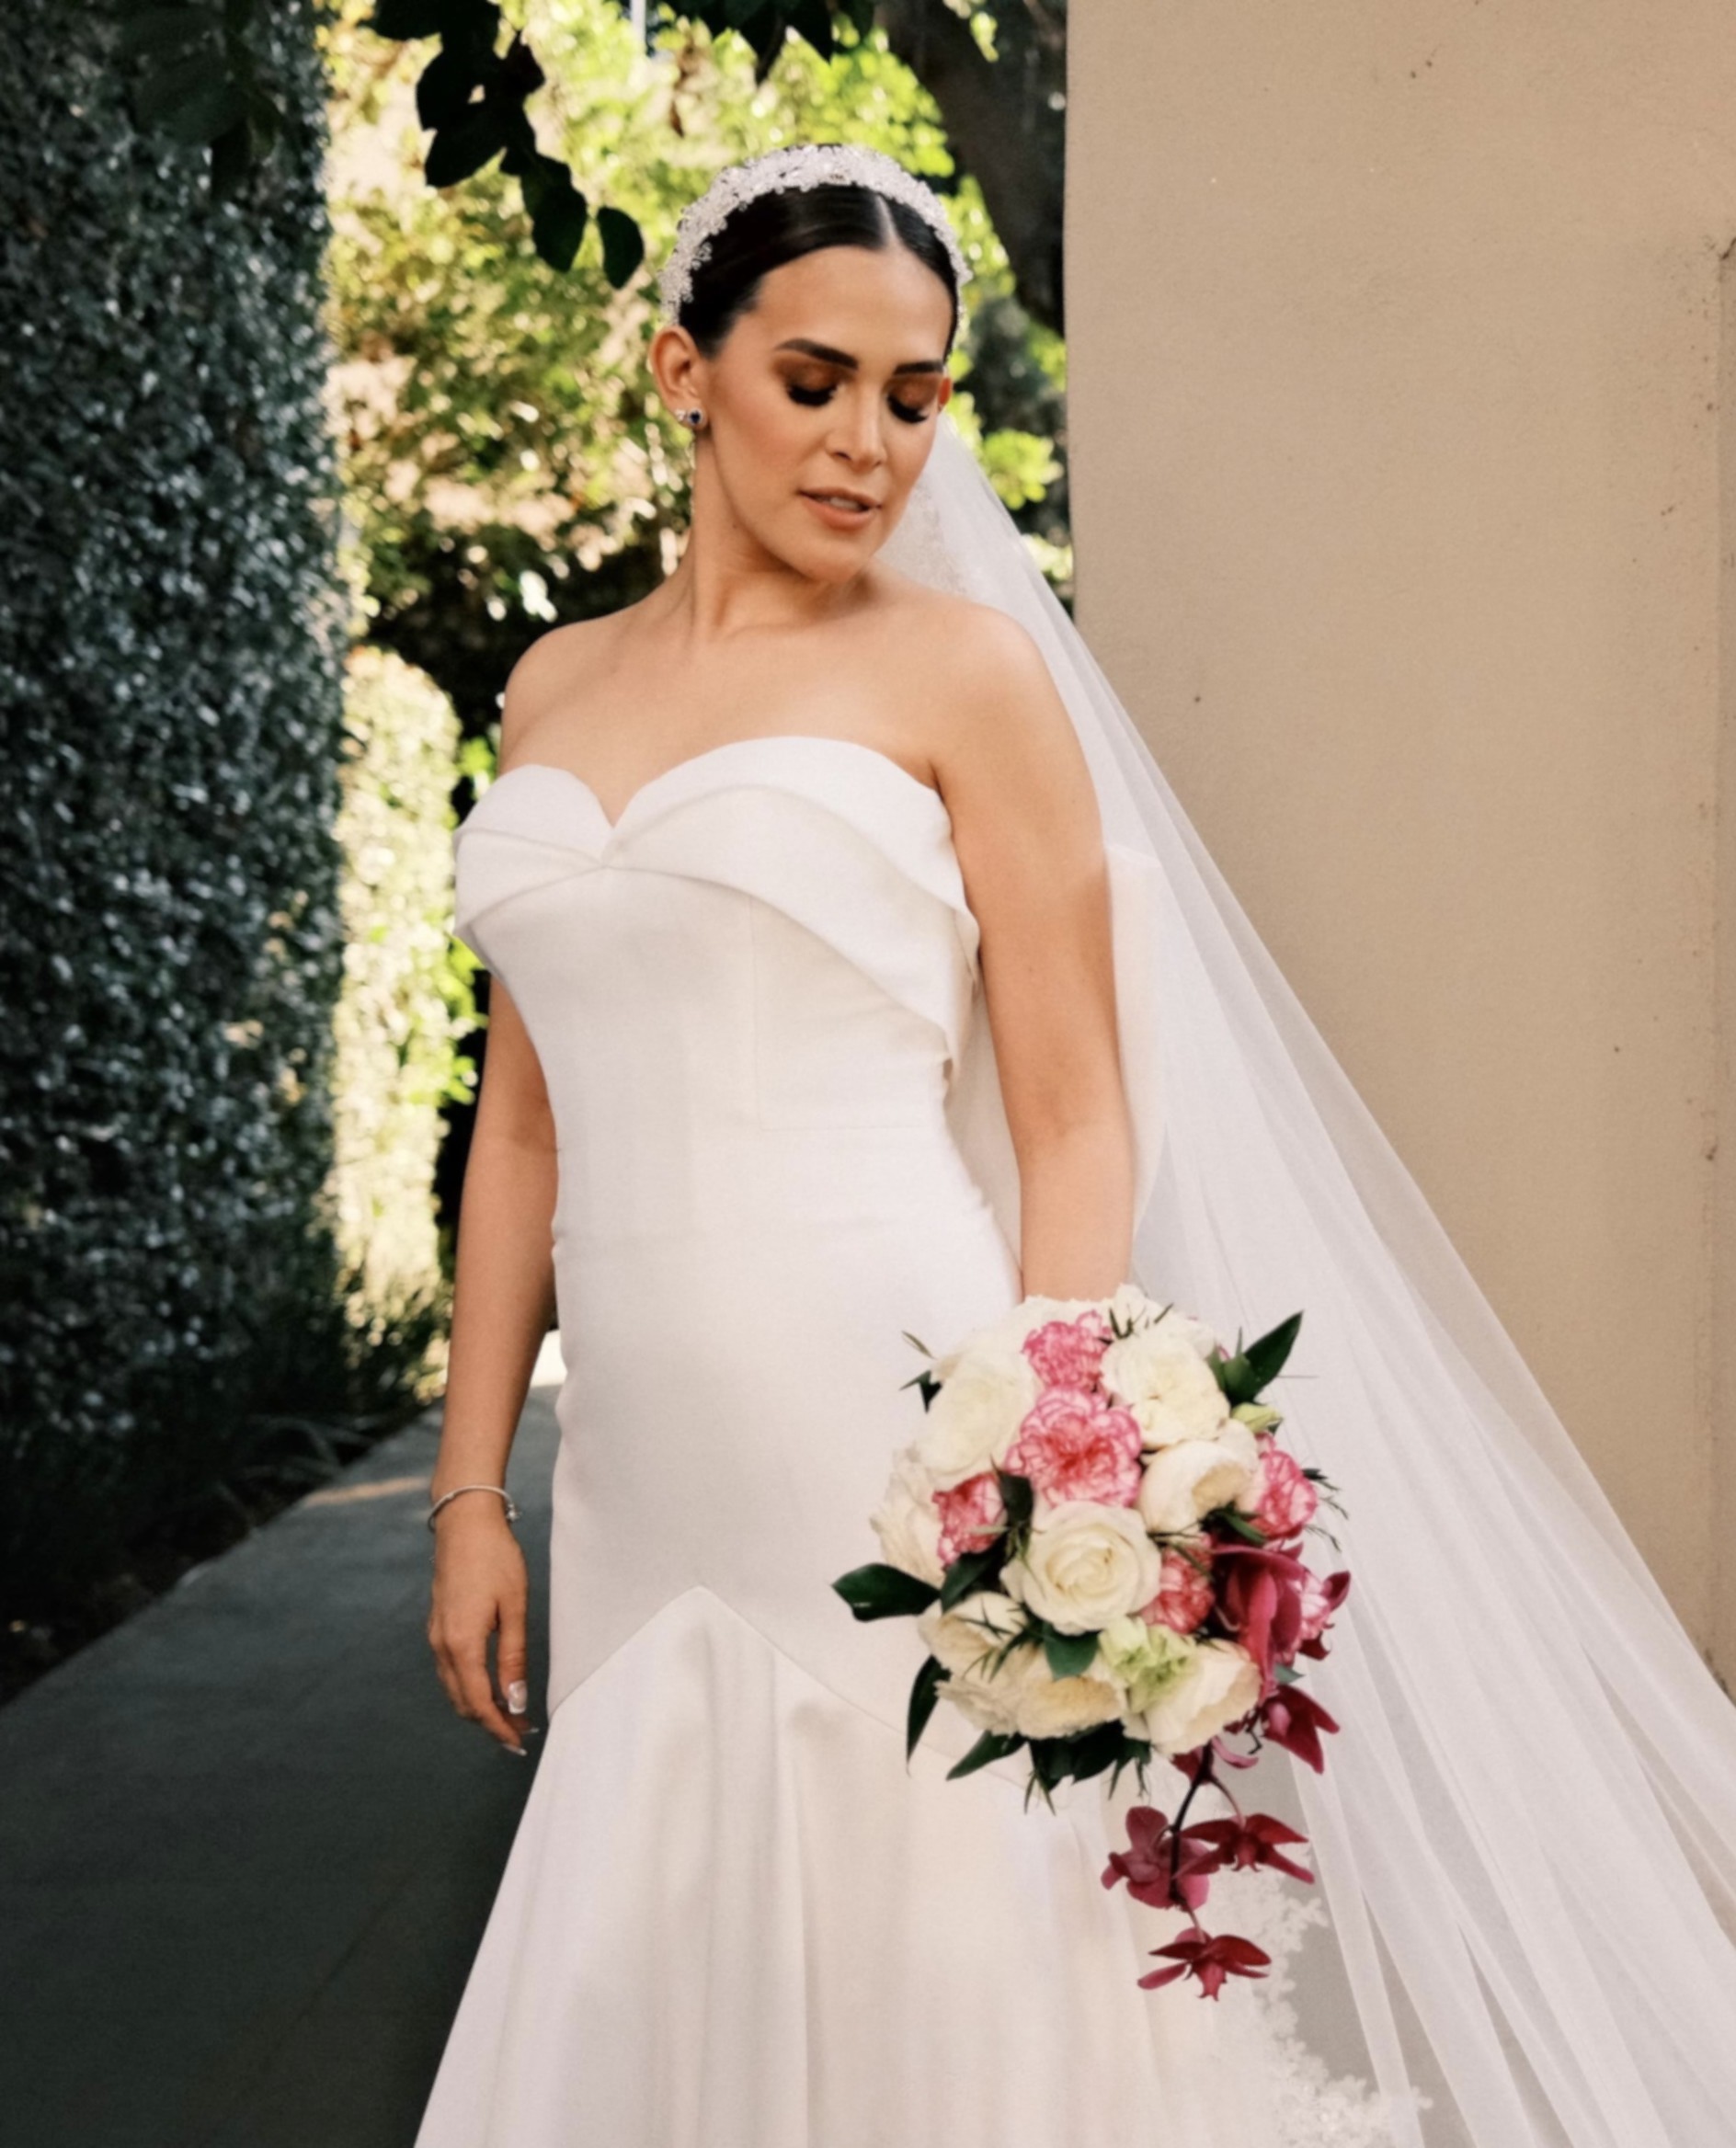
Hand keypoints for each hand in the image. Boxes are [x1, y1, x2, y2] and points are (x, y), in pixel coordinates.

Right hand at [426, 1499, 534, 1753]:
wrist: (464, 1523)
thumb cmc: (495, 1559)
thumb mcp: (513, 1608)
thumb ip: (513, 1657)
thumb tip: (515, 1700)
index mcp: (462, 1643)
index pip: (478, 1702)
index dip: (498, 1727)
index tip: (519, 1743)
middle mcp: (442, 1645)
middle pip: (462, 1702)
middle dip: (490, 1722)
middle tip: (521, 1733)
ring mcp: (436, 1636)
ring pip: (454, 1688)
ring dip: (479, 1706)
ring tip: (510, 1715)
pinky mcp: (438, 1626)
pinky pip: (450, 1670)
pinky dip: (469, 1687)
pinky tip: (490, 1686)